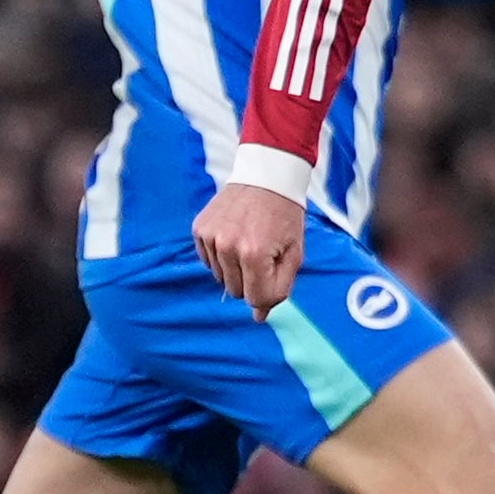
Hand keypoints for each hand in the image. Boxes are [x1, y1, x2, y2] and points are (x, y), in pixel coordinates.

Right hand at [193, 185, 306, 314]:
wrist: (267, 177)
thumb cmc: (286, 215)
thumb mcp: (294, 252)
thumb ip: (280, 286)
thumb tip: (259, 316)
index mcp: (254, 254)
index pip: (255, 298)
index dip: (267, 295)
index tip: (273, 281)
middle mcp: (227, 247)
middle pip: (236, 291)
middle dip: (253, 281)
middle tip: (265, 255)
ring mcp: (210, 238)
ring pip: (220, 278)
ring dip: (236, 269)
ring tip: (250, 242)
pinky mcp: (199, 229)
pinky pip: (208, 261)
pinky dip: (222, 256)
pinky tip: (235, 237)